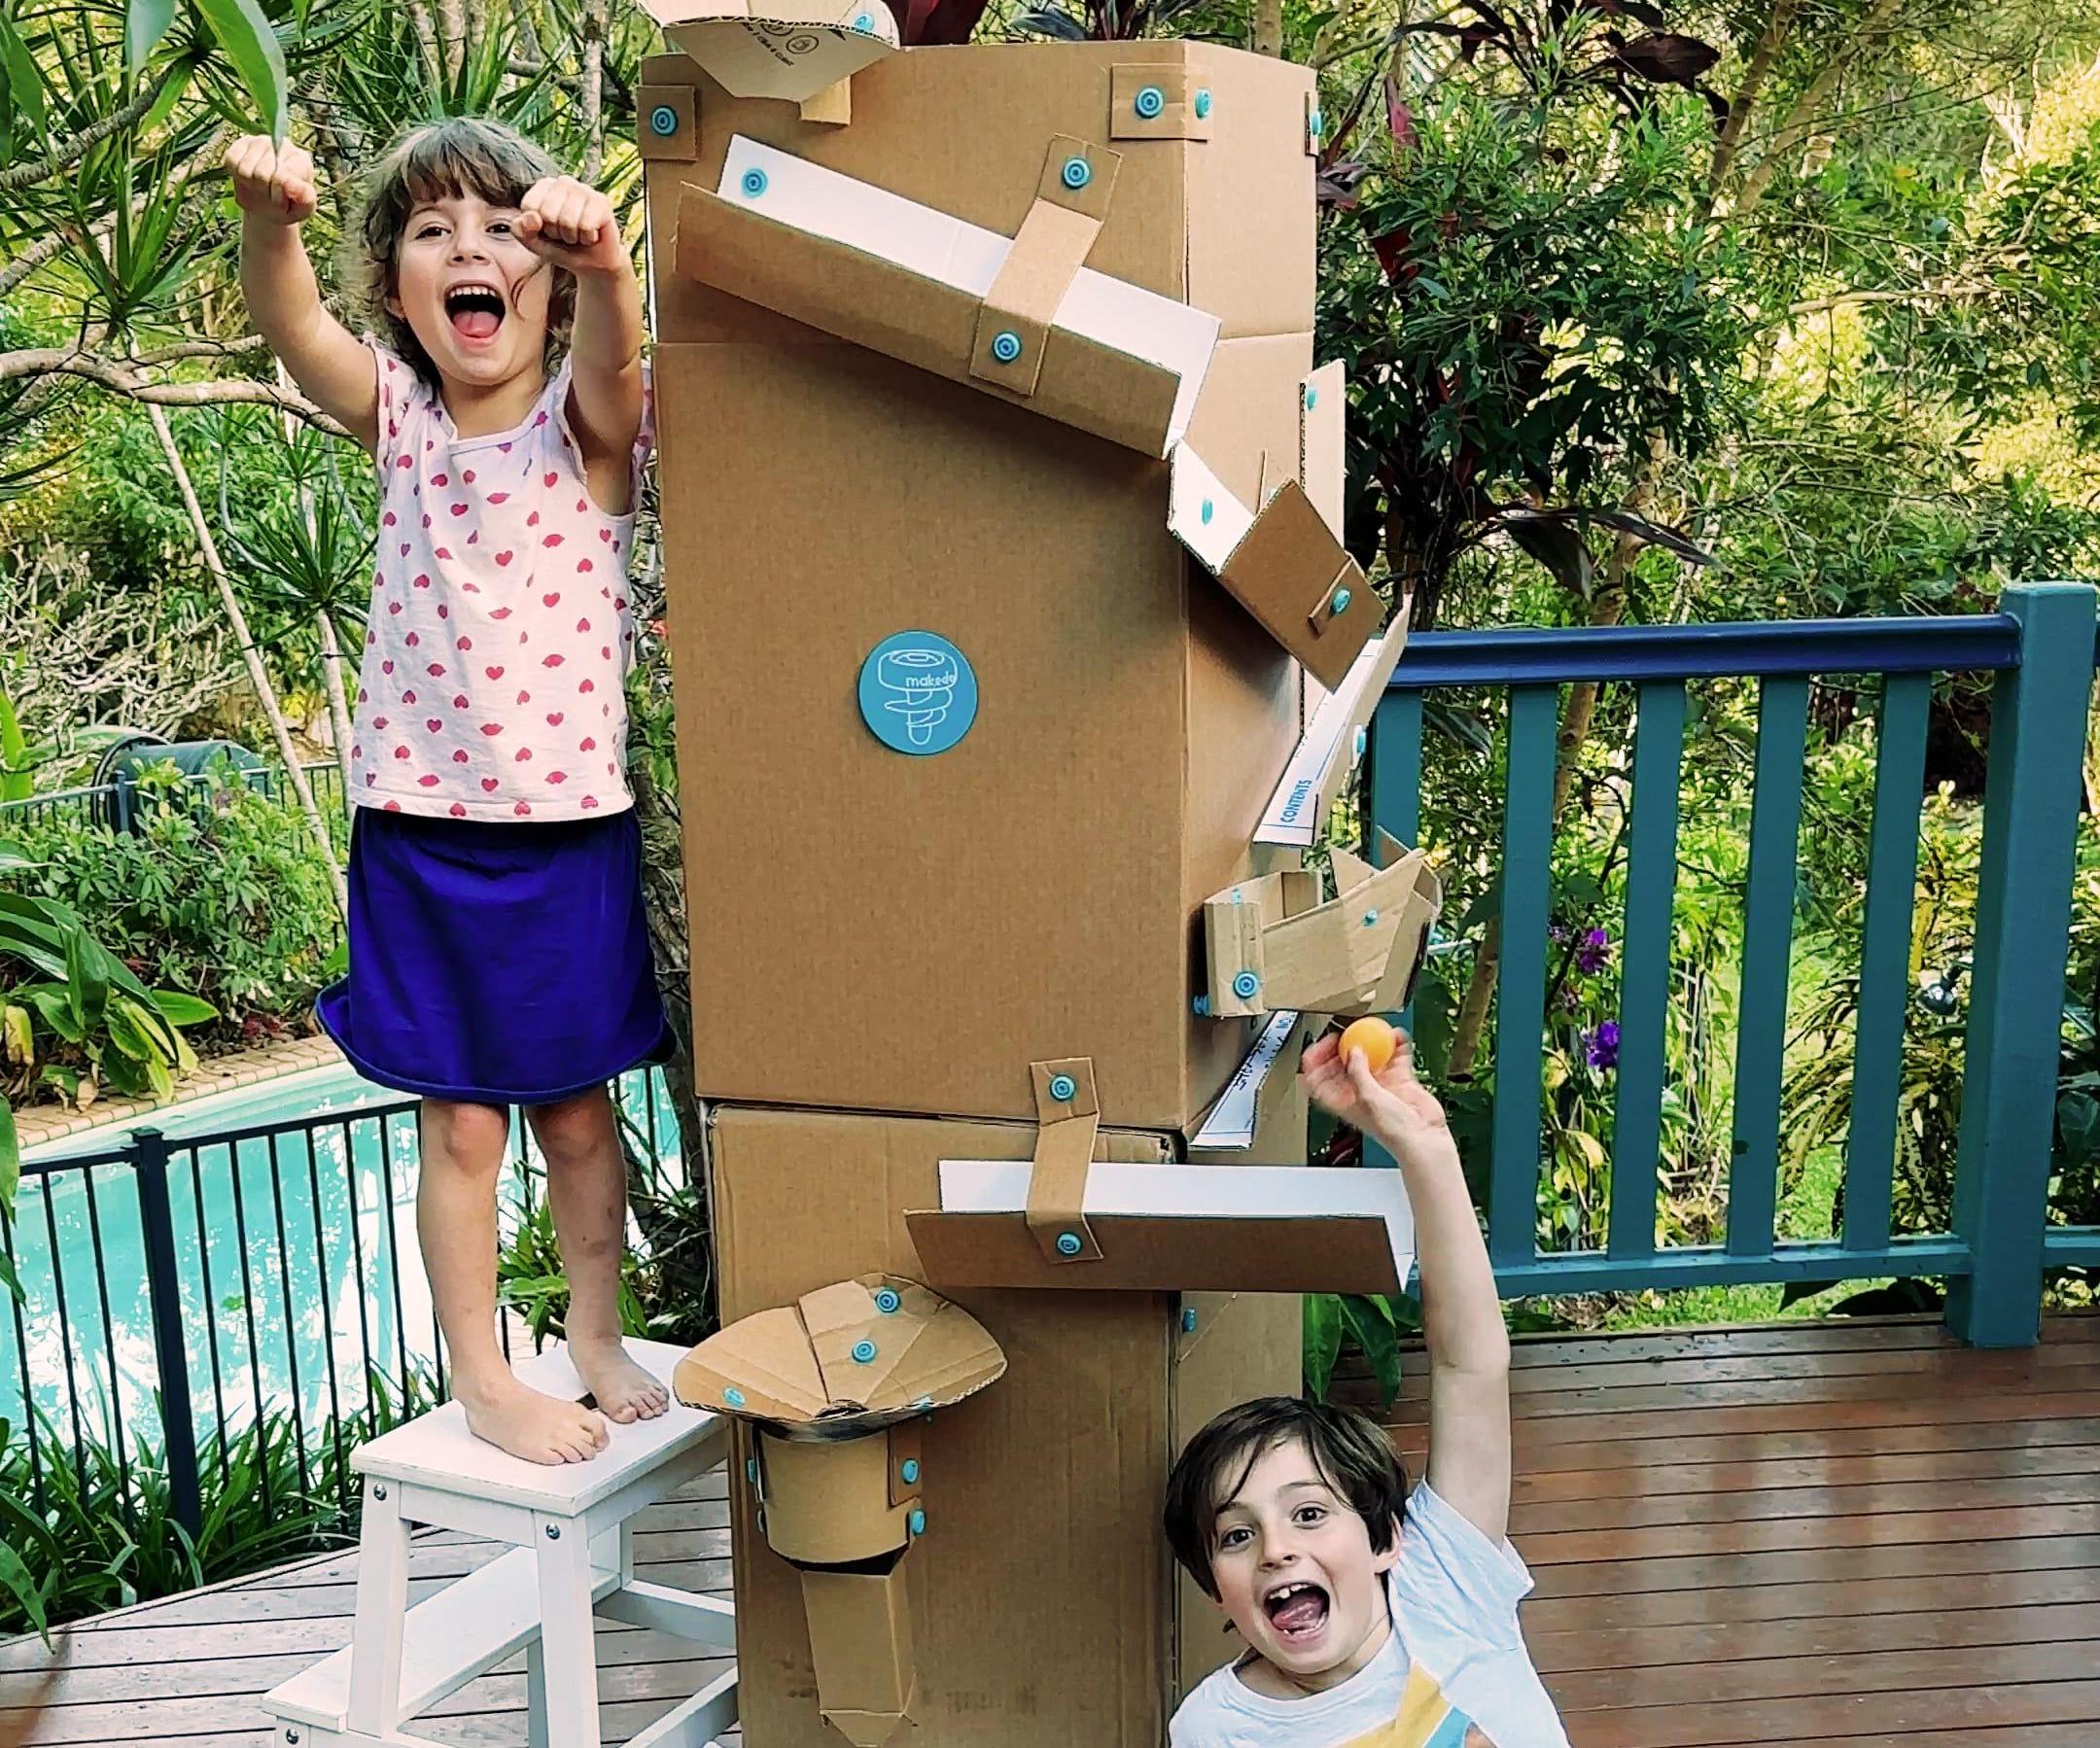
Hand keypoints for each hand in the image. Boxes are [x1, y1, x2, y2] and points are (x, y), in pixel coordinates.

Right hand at [227, 135, 316, 225]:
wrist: (271, 206)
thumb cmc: (290, 206)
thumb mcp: (303, 209)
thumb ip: (304, 197)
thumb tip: (288, 181)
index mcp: (301, 160)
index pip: (280, 178)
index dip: (277, 197)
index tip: (282, 203)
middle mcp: (282, 144)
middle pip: (260, 174)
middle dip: (263, 192)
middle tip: (269, 196)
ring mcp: (261, 141)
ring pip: (244, 169)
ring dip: (250, 186)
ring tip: (260, 188)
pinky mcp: (241, 143)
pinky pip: (231, 161)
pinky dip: (236, 176)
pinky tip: (248, 180)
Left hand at [519, 177, 628, 276]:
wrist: (592, 263)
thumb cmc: (561, 247)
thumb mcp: (533, 242)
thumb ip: (521, 230)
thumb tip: (532, 218)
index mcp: (544, 186)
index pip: (529, 205)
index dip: (537, 227)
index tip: (548, 230)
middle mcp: (564, 182)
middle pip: (548, 213)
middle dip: (556, 232)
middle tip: (565, 234)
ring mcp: (584, 189)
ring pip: (568, 220)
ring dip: (572, 236)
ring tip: (578, 235)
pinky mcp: (602, 202)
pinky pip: (586, 226)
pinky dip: (587, 238)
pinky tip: (591, 235)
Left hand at [1300, 1027, 1453, 1162]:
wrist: (1422, 1138)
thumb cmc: (1392, 1131)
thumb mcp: (1367, 1098)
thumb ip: (1358, 1072)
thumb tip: (1353, 1050)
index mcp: (1342, 1100)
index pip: (1318, 1079)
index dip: (1316, 1060)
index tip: (1322, 1044)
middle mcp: (1358, 1091)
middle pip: (1342, 1063)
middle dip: (1344, 1045)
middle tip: (1350, 1031)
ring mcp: (1379, 1085)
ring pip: (1370, 1056)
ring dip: (1372, 1041)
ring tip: (1375, 1029)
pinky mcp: (1398, 1081)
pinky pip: (1395, 1057)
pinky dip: (1396, 1046)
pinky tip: (1397, 1037)